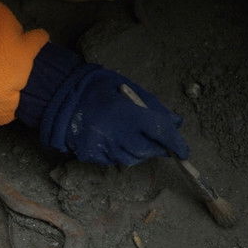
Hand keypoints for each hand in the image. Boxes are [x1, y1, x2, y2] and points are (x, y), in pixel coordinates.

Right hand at [19, 43, 188, 165]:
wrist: (62, 95)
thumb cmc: (98, 88)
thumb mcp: (129, 89)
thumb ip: (154, 108)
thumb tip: (176, 123)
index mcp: (129, 114)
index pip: (161, 132)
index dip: (176, 143)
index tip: (185, 152)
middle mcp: (118, 134)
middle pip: (148, 150)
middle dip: (157, 147)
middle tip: (159, 141)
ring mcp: (104, 147)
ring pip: (133, 158)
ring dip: (140, 151)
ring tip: (134, 135)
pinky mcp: (94, 156)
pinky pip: (115, 159)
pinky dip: (122, 152)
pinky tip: (118, 139)